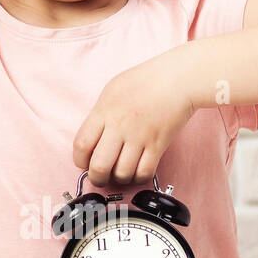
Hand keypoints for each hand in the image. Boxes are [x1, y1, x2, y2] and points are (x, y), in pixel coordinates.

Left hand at [72, 48, 195, 186]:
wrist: (177, 78)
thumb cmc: (146, 80)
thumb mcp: (112, 90)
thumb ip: (100, 114)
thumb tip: (92, 138)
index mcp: (104, 111)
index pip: (81, 145)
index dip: (80, 160)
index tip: (85, 163)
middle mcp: (120, 126)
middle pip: (99, 166)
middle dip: (97, 178)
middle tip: (100, 177)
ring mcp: (140, 137)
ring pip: (122, 173)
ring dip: (119, 179)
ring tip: (121, 172)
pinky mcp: (158, 145)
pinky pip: (144, 172)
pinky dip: (138, 177)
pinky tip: (137, 171)